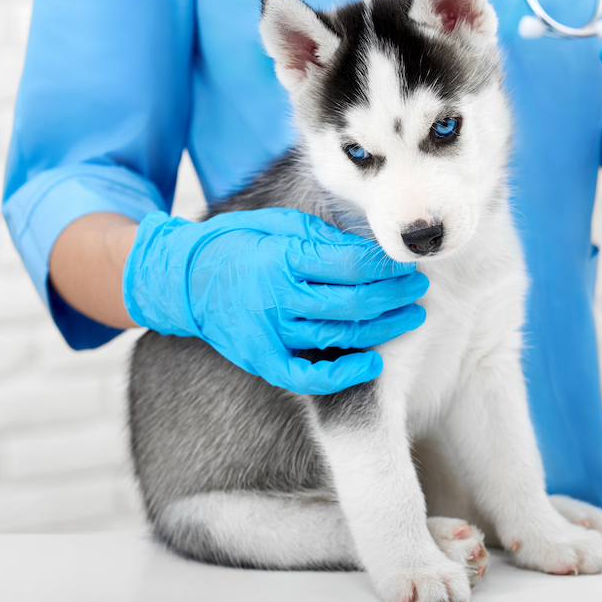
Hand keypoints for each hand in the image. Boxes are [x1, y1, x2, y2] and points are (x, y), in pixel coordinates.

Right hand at [122, 208, 427, 394]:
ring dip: (383, 328)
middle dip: (395, 295)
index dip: (386, 266)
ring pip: (340, 336)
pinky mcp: (262, 360)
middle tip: (419, 289)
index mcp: (282, 256)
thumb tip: (371, 247)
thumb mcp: (276, 224)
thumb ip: (321, 235)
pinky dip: (344, 375)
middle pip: (353, 301)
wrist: (183, 281)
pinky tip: (372, 363)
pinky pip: (309, 377)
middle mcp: (277, 296)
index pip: (351, 264)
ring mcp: (270, 332)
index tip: (406, 263)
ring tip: (410, 317)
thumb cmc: (237, 245)